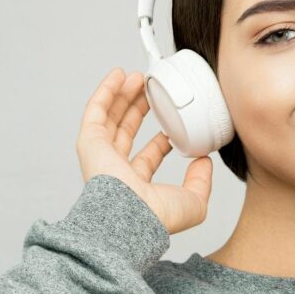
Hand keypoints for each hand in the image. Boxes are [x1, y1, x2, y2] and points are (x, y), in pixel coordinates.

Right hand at [76, 67, 213, 234]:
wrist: (132, 215)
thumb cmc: (157, 217)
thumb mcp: (194, 201)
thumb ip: (201, 181)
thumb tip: (204, 162)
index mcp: (137, 185)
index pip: (148, 157)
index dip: (160, 139)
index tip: (170, 123)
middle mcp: (116, 170)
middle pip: (126, 131)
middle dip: (138, 109)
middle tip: (151, 91)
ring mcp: (101, 156)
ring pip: (110, 118)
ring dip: (123, 96)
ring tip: (137, 77)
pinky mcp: (90, 142)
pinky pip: (96, 111)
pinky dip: (106, 92)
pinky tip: (118, 76)